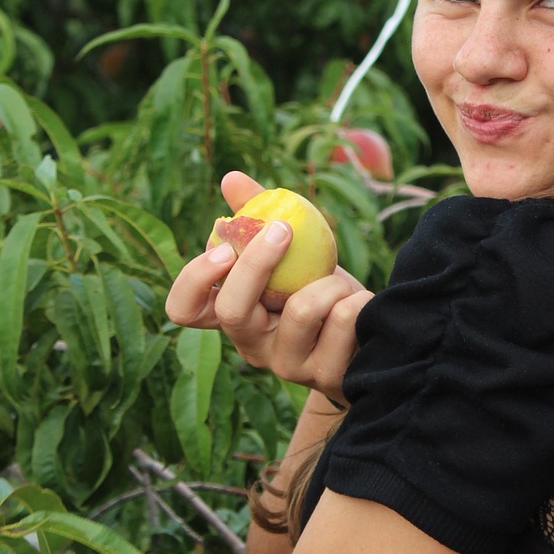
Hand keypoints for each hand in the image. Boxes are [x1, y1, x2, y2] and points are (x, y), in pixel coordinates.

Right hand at [165, 172, 372, 401]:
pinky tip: (360, 306)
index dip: (194, 279)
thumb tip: (230, 178)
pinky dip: (357, 299)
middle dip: (258, 262)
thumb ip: (259, 215)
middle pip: (232, 310)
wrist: (369, 337)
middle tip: (283, 229)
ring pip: (302, 310)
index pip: (184, 309)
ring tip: (343, 284)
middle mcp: (251, 346)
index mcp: (233, 315)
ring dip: (331, 282)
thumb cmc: (318, 287)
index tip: (224, 248)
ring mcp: (287, 365)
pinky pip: (342, 321)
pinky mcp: (325, 376)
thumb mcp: (290, 254)